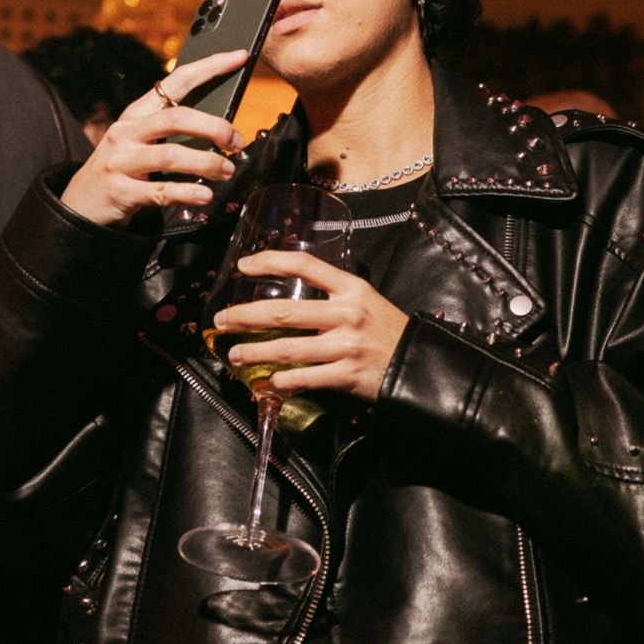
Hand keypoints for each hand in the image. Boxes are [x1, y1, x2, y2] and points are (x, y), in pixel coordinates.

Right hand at [59, 49, 247, 227]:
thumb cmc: (122, 169)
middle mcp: (127, 131)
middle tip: (236, 142)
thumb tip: (222, 127)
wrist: (80, 204)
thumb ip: (171, 131)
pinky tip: (204, 196)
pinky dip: (187, 193)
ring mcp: (122, 161)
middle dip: (214, 127)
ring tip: (225, 171)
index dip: (210, 66)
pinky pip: (161, 191)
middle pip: (176, 117)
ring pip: (170, 155)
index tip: (239, 56)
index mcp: (137, 113)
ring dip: (206, 163)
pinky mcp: (121, 191)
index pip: (177, 81)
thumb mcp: (140, 141)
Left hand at [213, 250, 409, 402]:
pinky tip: (266, 382)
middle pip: (283, 312)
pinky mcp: (346, 376)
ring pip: (286, 348)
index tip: (244, 266)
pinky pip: (303, 378)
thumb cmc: (391, 332)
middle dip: (245, 316)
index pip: (304, 265)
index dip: (270, 261)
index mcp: (351, 289)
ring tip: (234, 353)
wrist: (421, 366)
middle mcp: (346, 314)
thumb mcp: (367, 301)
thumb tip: (291, 301)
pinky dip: (280, 381)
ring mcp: (345, 346)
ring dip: (254, 351)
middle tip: (222, 319)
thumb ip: (333, 297)